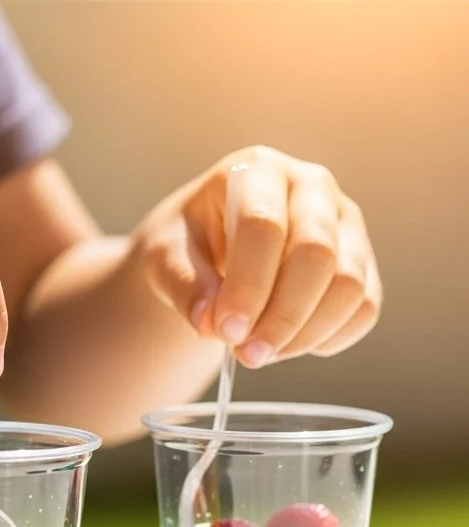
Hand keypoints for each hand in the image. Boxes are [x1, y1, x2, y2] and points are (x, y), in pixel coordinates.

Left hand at [138, 145, 380, 366]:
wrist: (209, 247)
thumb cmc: (186, 243)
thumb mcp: (163, 256)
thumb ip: (183, 285)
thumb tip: (211, 324)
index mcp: (257, 171)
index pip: (264, 226)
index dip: (248, 286)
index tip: (226, 332)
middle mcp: (312, 187)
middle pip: (317, 254)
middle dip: (282, 316)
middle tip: (247, 356)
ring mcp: (345, 223)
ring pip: (348, 284)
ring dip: (305, 333)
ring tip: (260, 354)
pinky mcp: (362, 261)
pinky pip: (363, 308)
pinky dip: (329, 339)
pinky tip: (287, 347)